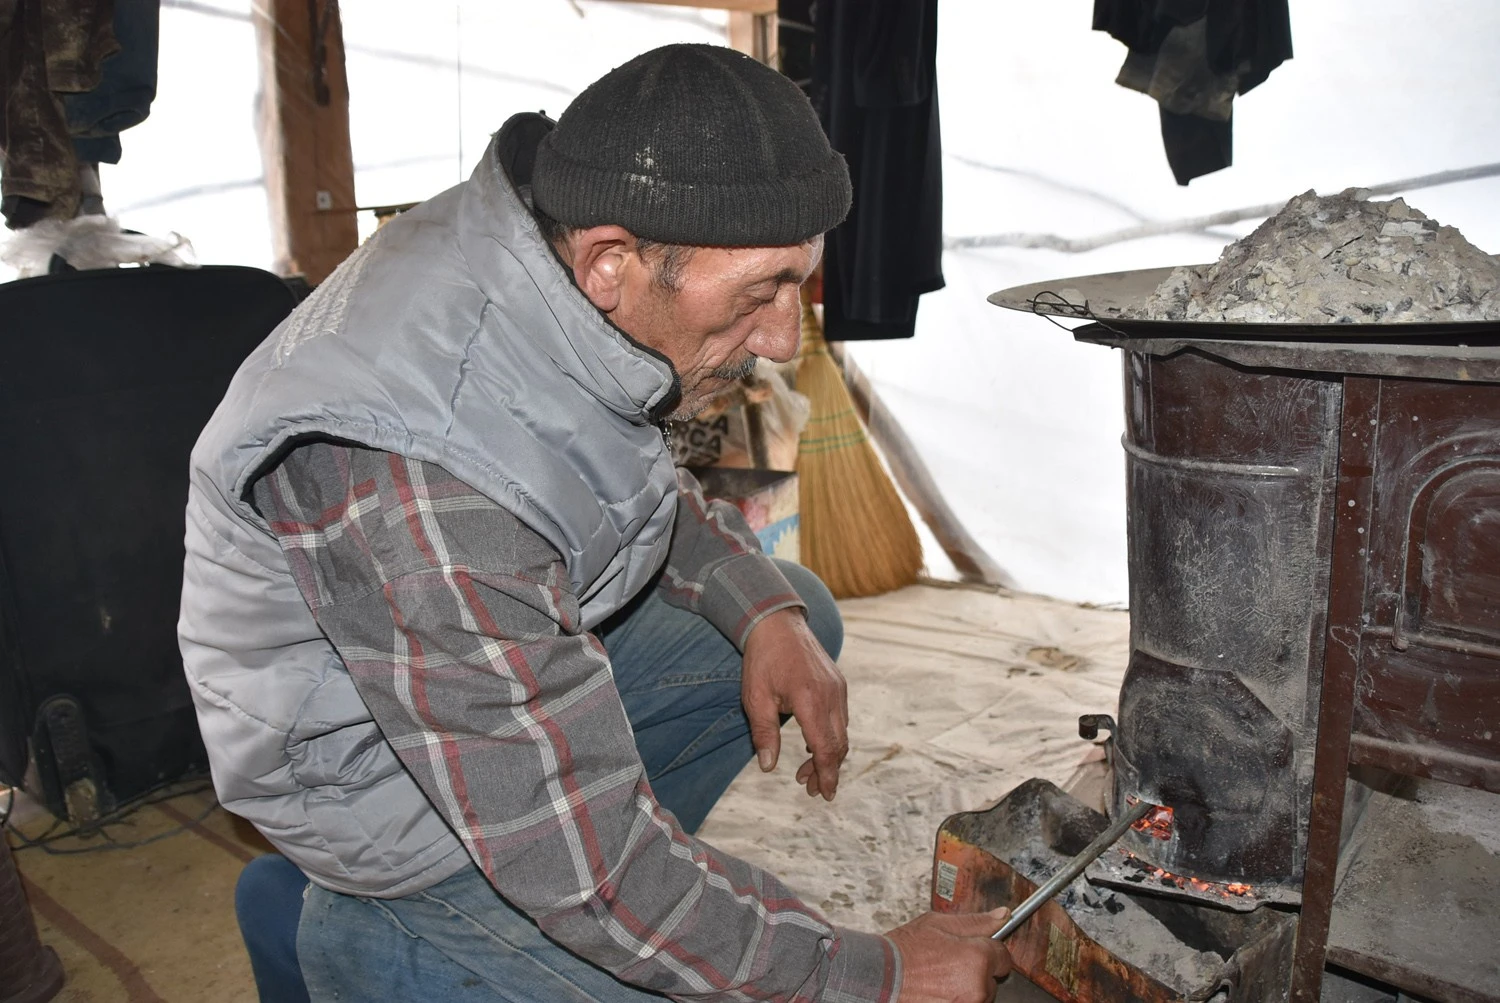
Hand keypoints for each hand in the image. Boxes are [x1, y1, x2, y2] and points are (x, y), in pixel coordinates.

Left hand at [740, 608, 848, 799]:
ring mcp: (838, 688)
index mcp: (810, 701)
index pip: (826, 748)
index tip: (825, 794)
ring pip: (842, 732)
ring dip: (829, 754)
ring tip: (807, 770)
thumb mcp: (756, 698)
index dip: (827, 775)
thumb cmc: (763, 660)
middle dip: (827, 770)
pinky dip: (831, 735)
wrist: (777, 622)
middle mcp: (831, 695)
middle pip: (839, 744)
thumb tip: (768, 767)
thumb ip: (764, 734)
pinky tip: (814, 743)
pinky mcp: (838, 683)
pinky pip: (841, 717)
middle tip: (810, 789)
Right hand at [886, 909, 1013, 1002]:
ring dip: (968, 987)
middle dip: (977, 970)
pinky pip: (966, 1002)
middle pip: (992, 979)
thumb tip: (1002, 914)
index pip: (1004, 957)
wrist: (881, 976)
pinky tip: (938, 989)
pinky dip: (956, 997)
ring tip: (941, 977)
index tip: (973, 949)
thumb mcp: (939, 924)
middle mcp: (978, 986)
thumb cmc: (907, 949)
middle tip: (950, 962)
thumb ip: (976, 922)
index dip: (988, 950)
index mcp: (978, 958)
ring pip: (980, 995)